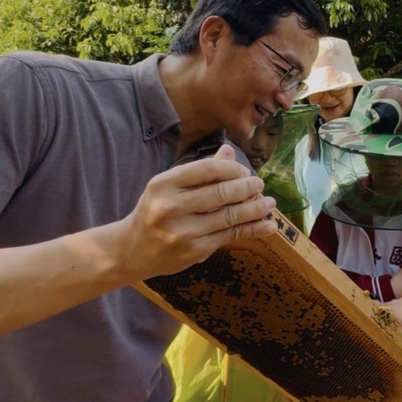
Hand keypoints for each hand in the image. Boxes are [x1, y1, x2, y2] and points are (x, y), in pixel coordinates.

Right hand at [114, 144, 276, 278]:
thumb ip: (200, 171)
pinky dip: (253, 229)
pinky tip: (269, 225)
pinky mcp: (194, 251)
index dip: (232, 168)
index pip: (207, 169)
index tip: (244, 170)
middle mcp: (170, 207)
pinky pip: (230, 236)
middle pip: (221, 192)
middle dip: (247, 187)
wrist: (131, 250)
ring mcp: (183, 232)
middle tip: (259, 184)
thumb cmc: (155, 211)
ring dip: (256, 209)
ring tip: (270, 203)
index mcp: (163, 185)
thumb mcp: (169, 187)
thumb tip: (229, 150)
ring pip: (230, 216)